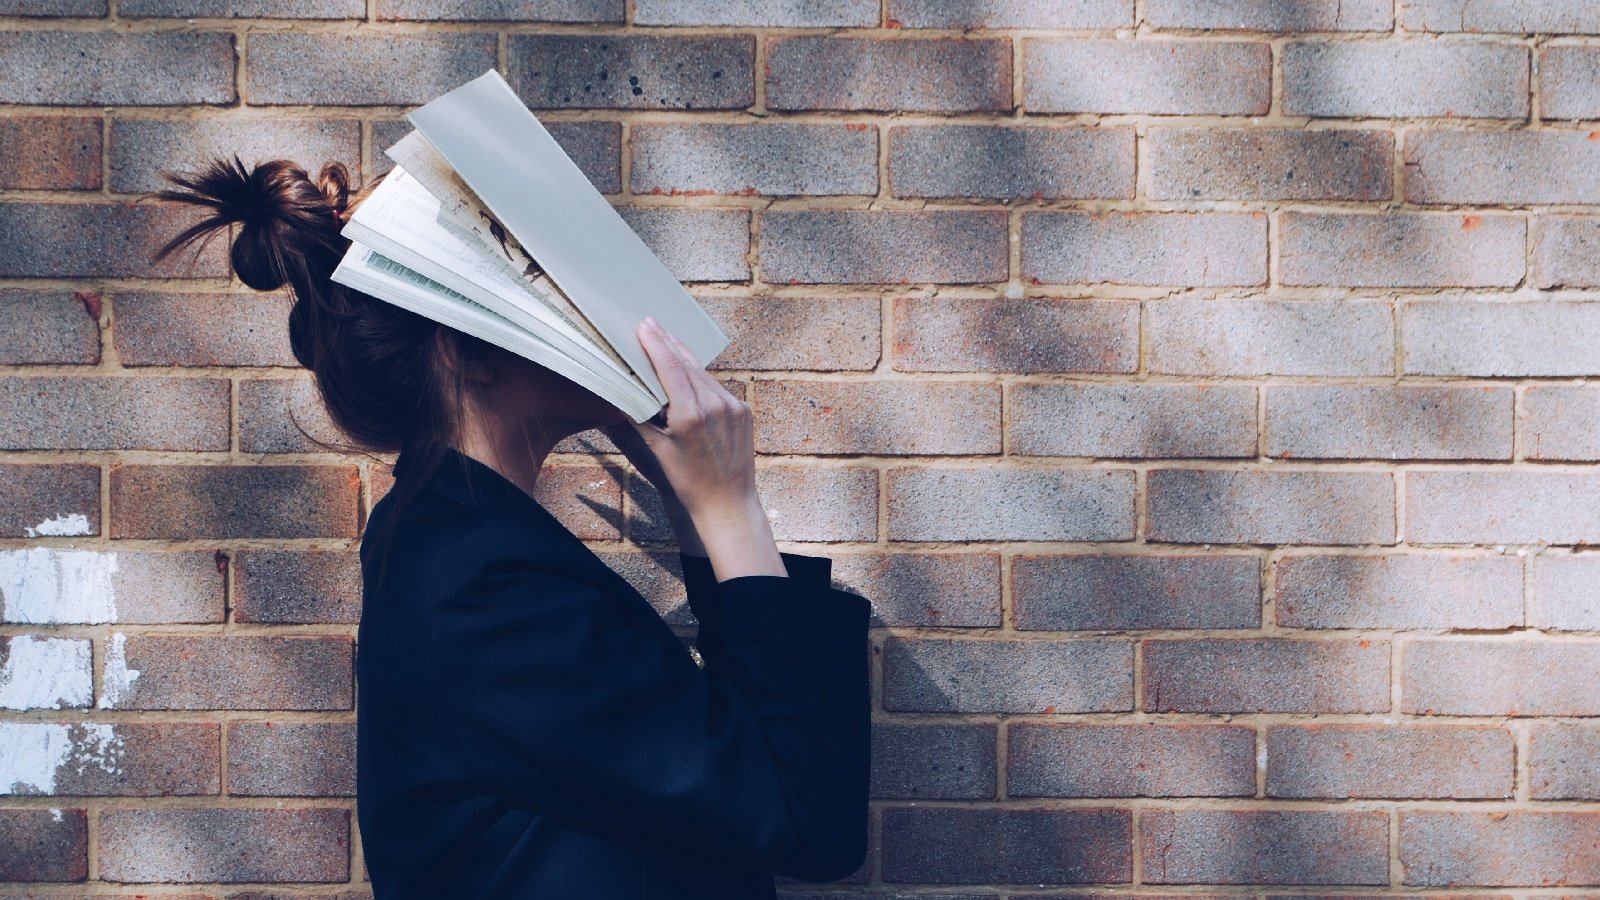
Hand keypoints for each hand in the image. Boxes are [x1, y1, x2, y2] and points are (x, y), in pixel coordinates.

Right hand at [611, 316, 783, 579]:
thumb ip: (643, 417)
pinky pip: (717, 387)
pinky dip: (700, 377)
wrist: (728, 503)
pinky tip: (688, 370)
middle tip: (651, 323)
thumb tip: (627, 393)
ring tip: (667, 339)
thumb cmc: (690, 482)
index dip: (656, 344)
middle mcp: (715, 405)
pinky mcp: (744, 410)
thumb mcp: (659, 450)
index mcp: (691, 414)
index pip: (670, 368)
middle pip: (686, 364)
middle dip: (667, 342)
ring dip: (683, 357)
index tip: (644, 325)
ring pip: (703, 373)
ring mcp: (733, 406)